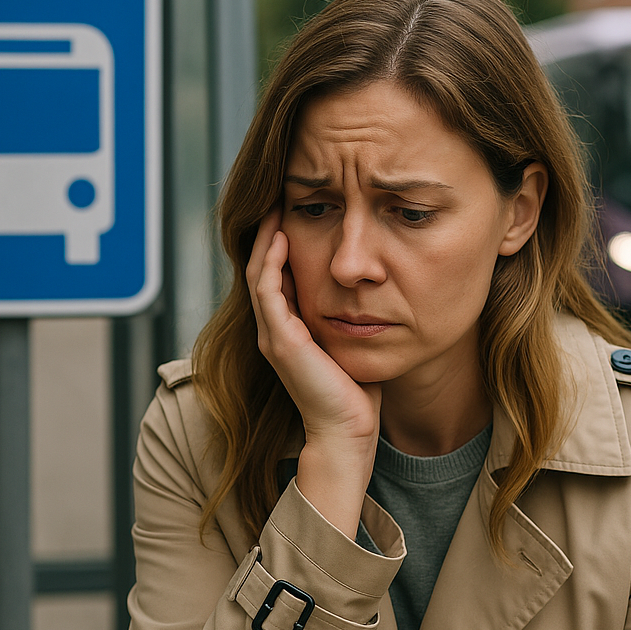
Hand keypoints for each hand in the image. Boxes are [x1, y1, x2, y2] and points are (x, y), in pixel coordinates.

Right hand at [246, 208, 380, 446]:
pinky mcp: (281, 340)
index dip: (280, 243)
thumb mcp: (350, 342)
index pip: (275, 276)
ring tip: (274, 206)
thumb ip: (349, 316)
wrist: (348, 432)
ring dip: (266, 238)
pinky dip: (272, 261)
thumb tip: (371, 288)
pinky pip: (268, 290)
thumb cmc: (356, 394)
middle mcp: (273, 331)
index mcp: (287, 331)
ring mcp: (273, 335)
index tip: (295, 211)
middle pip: (261, 268)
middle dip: (268, 232)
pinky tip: (283, 236)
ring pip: (259, 273)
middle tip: (277, 197)